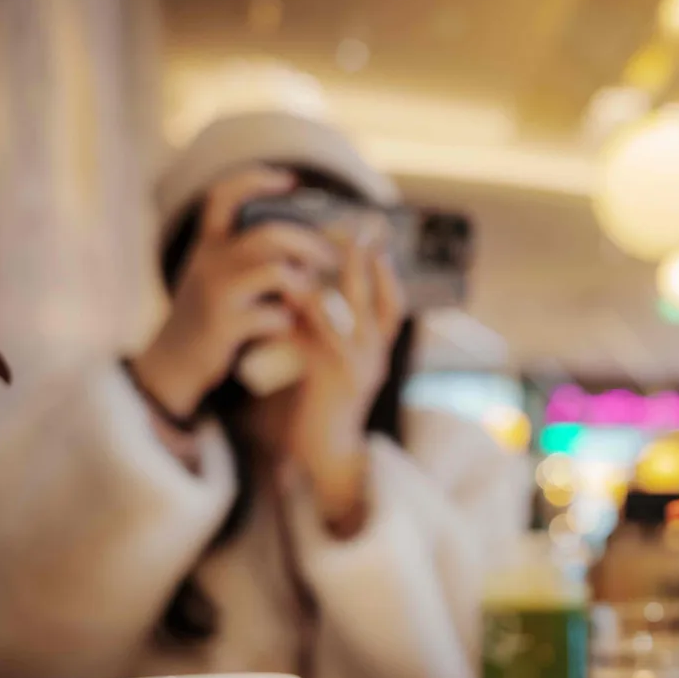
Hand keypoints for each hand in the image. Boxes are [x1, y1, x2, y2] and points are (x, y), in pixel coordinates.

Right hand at [131, 167, 335, 420]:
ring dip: (304, 284)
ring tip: (308, 297)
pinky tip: (286, 327)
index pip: (224, 196)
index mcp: (208, 244)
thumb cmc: (207, 314)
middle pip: (270, 235)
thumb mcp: (215, 275)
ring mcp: (217, 294)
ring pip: (277, 272)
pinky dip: (288, 322)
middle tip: (332, 257)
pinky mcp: (225, 325)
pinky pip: (274, 316)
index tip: (290, 179)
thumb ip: (246, 255)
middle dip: (311, 244)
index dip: (256, 180)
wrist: (172, 361)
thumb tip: (304, 240)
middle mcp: (210, 262)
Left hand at [284, 222, 406, 533]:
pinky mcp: (331, 378)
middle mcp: (374, 355)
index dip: (387, 271)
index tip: (379, 237)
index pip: (392, 303)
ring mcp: (356, 366)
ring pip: (347, 310)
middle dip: (365, 257)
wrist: (324, 453)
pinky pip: (316, 337)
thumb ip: (328, 330)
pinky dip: (300, 316)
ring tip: (314, 252)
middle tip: (354, 224)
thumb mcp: (332, 360)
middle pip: (374, 296)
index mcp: (378, 350)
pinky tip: (286, 299)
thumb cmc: (324, 404)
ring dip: (331, 278)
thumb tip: (311, 290)